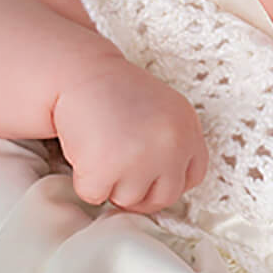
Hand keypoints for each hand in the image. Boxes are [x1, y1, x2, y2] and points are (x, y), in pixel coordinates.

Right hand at [52, 51, 208, 213]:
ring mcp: (142, 157)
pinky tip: (86, 151)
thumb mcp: (160, 110)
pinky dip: (85, 182)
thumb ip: (171, 143)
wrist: (79, 72)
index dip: (169, 180)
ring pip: (129, 200)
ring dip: (111, 184)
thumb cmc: (114, 92)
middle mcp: (172, 143)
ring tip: (102, 147)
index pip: (194, 175)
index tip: (151, 176)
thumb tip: (163, 188)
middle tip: (119, 166)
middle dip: (140, 190)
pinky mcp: (107, 167)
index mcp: (186, 126)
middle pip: (164, 196)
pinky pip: (95, 196)